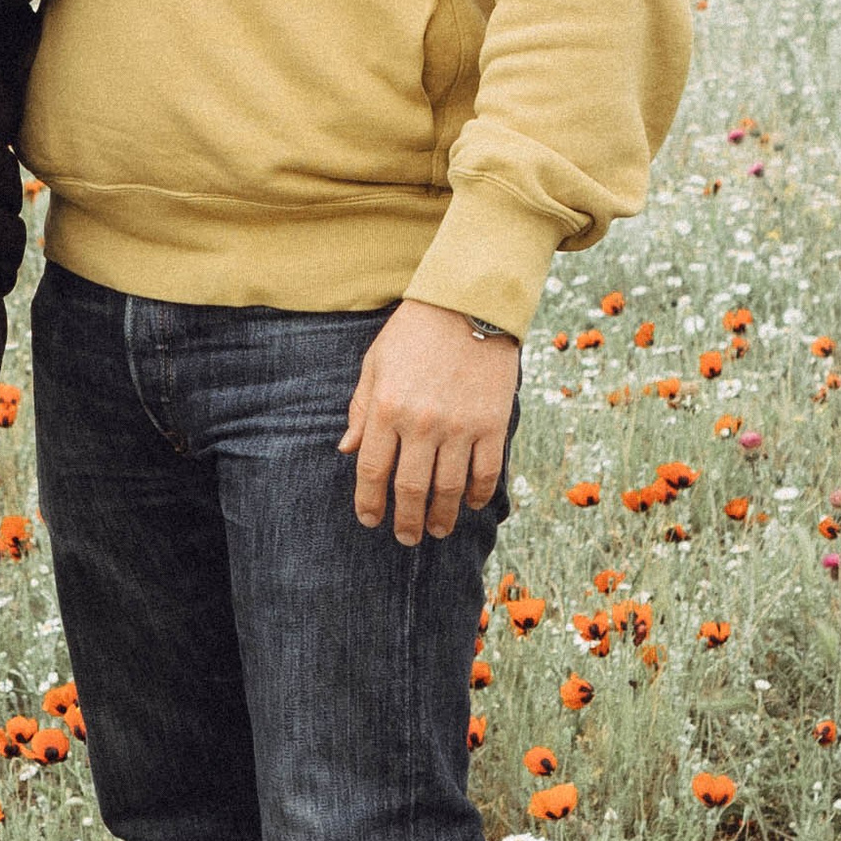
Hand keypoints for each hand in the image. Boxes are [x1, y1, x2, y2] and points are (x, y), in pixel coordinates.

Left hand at [342, 300, 519, 545]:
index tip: (370, 519)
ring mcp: (460, 426)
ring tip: (438, 530)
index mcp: (387, 408)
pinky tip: (472, 504)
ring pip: (449, 488)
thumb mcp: (375, 363)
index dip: (369, 502)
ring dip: (443, 516)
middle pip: (410, 489)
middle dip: (406, 521)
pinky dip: (479, 494)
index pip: (372, 471)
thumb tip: (347, 450)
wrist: (468, 302)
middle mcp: (422, 423)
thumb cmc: (415, 331)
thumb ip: (361, 409)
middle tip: (406, 538)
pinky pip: (487, 472)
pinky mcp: (493, 423)